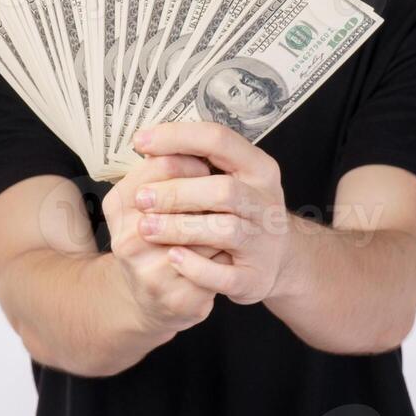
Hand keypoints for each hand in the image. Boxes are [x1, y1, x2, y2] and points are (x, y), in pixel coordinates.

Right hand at [101, 154, 224, 334]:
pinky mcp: (178, 299)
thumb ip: (166, 170)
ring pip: (208, 232)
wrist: (151, 298)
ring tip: (228, 221)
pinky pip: (219, 266)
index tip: (206, 165)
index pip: (164, 164)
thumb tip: (200, 146)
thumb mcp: (148, 199)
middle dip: (212, 192)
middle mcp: (127, 239)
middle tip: (224, 193)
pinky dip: (229, 254)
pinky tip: (228, 252)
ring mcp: (150, 273)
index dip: (195, 160)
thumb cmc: (157, 238)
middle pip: (187, 198)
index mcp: (118, 204)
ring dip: (224, 222)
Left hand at [131, 122, 290, 304]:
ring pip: (225, 231)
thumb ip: (195, 161)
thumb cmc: (237, 212)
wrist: (273, 261)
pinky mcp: (254, 278)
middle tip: (141, 198)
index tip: (142, 141)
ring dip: (180, 228)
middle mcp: (266, 203)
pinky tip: (173, 257)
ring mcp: (263, 242)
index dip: (177, 137)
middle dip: (177, 193)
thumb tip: (146, 147)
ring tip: (146, 227)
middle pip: (223, 191)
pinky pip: (225, 276)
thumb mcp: (229, 178)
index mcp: (258, 168)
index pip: (219, 140)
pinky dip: (196, 267)